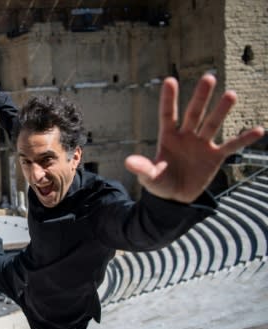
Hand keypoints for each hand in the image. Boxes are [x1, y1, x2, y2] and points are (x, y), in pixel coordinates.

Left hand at [125, 74, 263, 202]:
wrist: (176, 197)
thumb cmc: (160, 183)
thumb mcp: (149, 177)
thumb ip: (142, 168)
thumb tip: (128, 162)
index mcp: (168, 137)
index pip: (167, 114)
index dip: (168, 99)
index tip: (170, 80)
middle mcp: (186, 136)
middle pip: (193, 113)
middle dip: (200, 97)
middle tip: (208, 77)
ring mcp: (202, 145)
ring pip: (212, 124)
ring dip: (221, 110)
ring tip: (231, 94)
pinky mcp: (215, 157)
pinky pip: (231, 147)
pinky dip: (243, 140)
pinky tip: (258, 130)